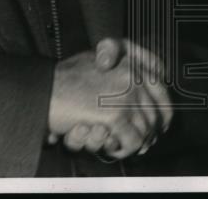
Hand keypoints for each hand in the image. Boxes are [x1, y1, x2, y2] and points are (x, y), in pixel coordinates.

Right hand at [46, 38, 171, 158]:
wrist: (43, 91)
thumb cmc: (65, 77)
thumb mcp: (96, 57)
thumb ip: (120, 63)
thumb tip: (144, 80)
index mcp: (129, 58)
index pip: (160, 81)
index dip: (163, 103)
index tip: (161, 118)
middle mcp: (132, 74)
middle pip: (159, 107)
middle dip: (154, 128)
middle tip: (146, 140)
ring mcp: (125, 95)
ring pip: (147, 127)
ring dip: (139, 141)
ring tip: (127, 146)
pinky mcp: (115, 115)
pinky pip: (132, 140)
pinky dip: (126, 149)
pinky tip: (115, 149)